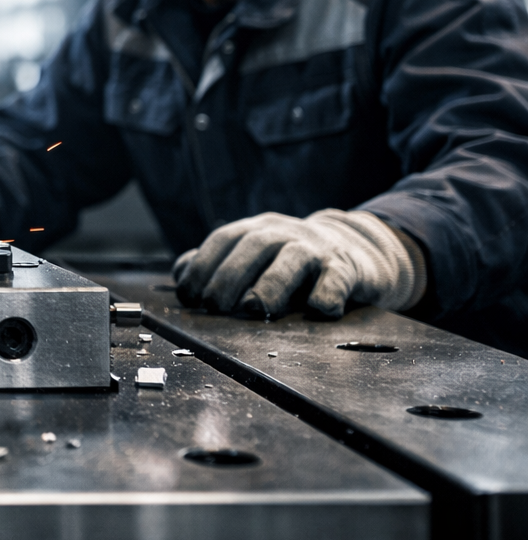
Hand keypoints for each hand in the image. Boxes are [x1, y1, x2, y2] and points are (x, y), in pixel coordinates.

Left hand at [173, 209, 426, 317]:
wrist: (359, 249)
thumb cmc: (294, 261)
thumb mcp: (255, 256)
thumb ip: (219, 264)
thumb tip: (181, 274)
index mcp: (257, 230)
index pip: (224, 239)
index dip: (203, 265)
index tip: (188, 295)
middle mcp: (284, 233)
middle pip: (253, 245)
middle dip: (229, 275)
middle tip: (215, 306)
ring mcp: (317, 249)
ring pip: (292, 259)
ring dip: (271, 284)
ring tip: (255, 308)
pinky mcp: (348, 269)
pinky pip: (337, 278)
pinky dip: (327, 294)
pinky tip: (318, 309)